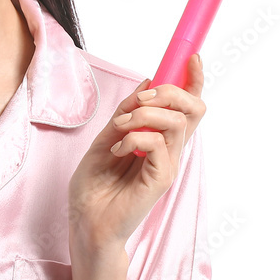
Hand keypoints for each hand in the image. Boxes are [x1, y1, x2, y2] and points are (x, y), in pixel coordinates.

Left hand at [66, 54, 205, 260]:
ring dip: (144, 115)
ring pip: (175, 121)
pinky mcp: (160, 179)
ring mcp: (167, 165)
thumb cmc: (94, 186)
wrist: (85, 222)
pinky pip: (158, 144)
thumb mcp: (105, 138)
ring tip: (120, 128)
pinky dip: (135, 137)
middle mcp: (169, 150)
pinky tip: (119, 150)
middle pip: (193, 108)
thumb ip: (126, 114)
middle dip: (170, 91)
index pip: (186, 107)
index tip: (192, 57)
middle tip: (142, 99)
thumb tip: (146, 84)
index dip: (193, 80)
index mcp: (158, 139)